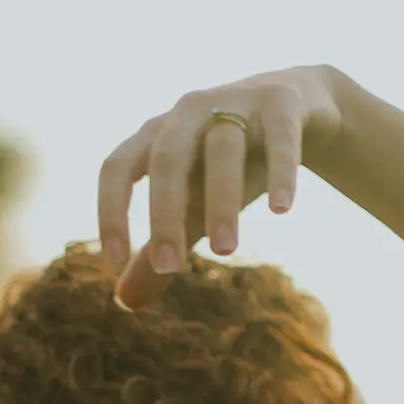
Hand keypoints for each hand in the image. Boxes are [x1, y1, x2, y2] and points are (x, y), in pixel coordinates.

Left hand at [99, 65, 344, 310]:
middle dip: (165, 215)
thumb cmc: (228, 163)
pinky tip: (282, 211)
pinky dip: (282, 172)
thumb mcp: (193, 205)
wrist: (293, 105)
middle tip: (171, 269)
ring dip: (221, 201)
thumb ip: (161, 249)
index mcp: (155, 135)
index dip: (111, 211)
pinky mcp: (281, 103)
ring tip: (225, 253)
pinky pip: (280, 138)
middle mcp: (188, 112)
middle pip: (167, 160)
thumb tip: (124, 303)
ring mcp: (235, 101)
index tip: (116, 262)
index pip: (117, 167)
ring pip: (223, 149)